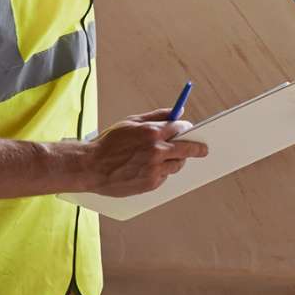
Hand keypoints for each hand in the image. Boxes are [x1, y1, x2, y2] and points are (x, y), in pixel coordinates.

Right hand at [87, 108, 208, 199]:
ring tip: (163, 158)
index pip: (181, 128)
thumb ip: (156, 116)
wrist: (91, 166)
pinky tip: (148, 168)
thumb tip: (178, 111)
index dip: (187, 129)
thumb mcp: (131, 122)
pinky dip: (161, 172)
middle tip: (203, 149)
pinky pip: (165, 177)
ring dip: (175, 161)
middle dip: (197, 148)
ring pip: (177, 165)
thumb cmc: (109, 142)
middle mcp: (156, 151)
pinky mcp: (151, 184)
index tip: (191, 130)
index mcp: (151, 132)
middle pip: (188, 149)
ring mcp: (155, 169)